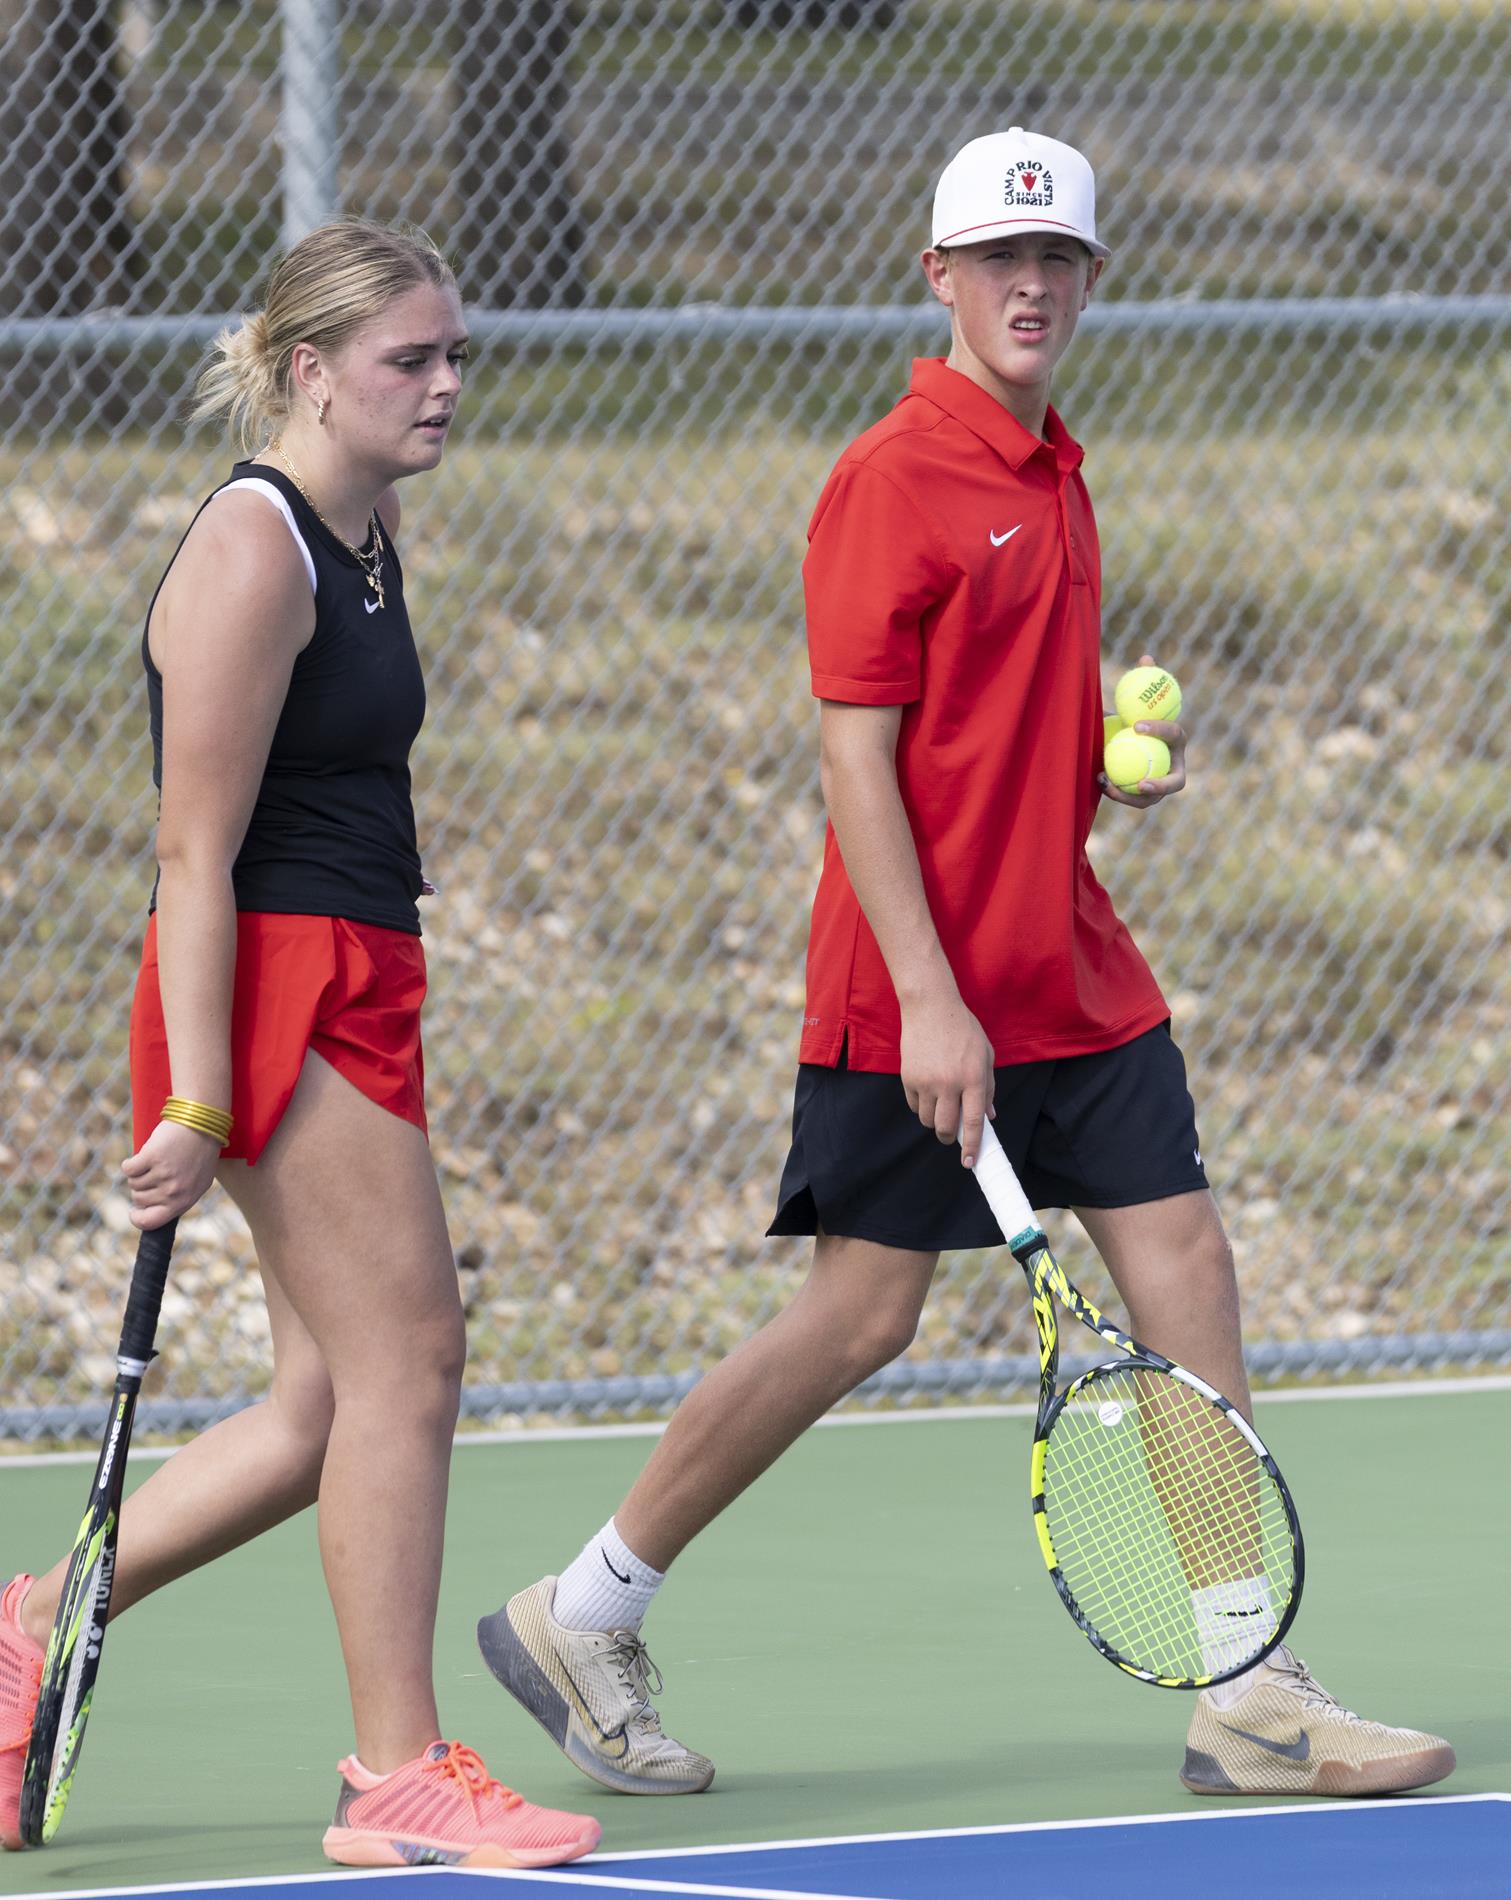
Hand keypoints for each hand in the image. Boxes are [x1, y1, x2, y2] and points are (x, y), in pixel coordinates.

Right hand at [121, 1118, 220, 1229]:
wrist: (202, 1122)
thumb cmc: (199, 1153)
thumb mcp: (196, 1182)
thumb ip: (177, 1199)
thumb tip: (150, 1210)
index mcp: (184, 1201)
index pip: (151, 1222)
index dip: (138, 1218)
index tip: (135, 1210)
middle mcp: (173, 1191)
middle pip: (138, 1200)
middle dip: (142, 1187)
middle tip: (155, 1172)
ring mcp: (163, 1174)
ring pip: (133, 1183)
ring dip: (139, 1172)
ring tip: (156, 1160)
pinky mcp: (151, 1157)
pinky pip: (128, 1168)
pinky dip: (131, 1162)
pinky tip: (144, 1155)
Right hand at [899, 991, 995, 1166]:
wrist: (930, 1008)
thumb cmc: (963, 1029)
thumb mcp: (985, 1055)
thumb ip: (988, 1087)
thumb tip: (989, 1116)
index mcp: (973, 1078)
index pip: (973, 1122)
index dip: (972, 1146)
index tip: (970, 1162)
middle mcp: (949, 1083)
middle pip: (945, 1127)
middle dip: (948, 1137)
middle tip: (951, 1134)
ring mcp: (926, 1082)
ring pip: (927, 1120)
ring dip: (935, 1120)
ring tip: (940, 1105)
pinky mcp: (908, 1078)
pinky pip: (914, 1106)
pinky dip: (922, 1106)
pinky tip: (927, 1091)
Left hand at [1100, 650, 1188, 807]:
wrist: (1122, 740)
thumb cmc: (1130, 718)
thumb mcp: (1134, 701)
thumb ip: (1142, 683)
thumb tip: (1145, 658)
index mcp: (1177, 741)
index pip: (1175, 735)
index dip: (1160, 730)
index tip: (1136, 725)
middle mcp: (1173, 767)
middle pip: (1175, 781)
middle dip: (1163, 784)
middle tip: (1141, 782)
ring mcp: (1159, 787)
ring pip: (1150, 799)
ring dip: (1131, 796)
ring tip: (1110, 785)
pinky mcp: (1142, 797)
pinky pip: (1130, 799)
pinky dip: (1116, 792)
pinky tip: (1099, 779)